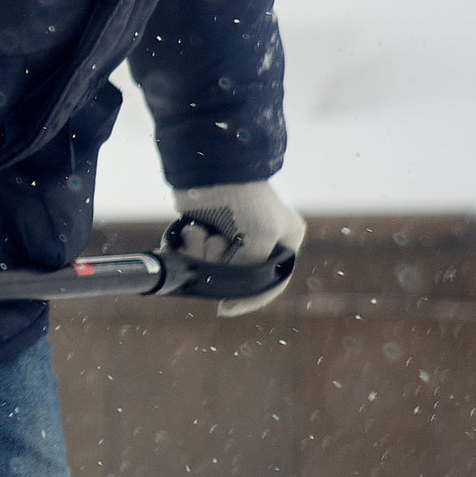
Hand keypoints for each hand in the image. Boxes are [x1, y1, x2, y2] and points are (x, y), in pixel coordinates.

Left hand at [172, 180, 305, 317]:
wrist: (212, 169)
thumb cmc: (245, 200)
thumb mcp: (263, 238)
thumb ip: (252, 268)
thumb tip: (228, 286)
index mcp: (285, 241)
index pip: (272, 283)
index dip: (249, 300)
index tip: (223, 307)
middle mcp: (260, 242)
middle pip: (235, 277)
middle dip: (220, 265)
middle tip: (218, 244)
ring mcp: (232, 236)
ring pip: (212, 267)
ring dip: (203, 253)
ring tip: (205, 231)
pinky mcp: (207, 230)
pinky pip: (194, 254)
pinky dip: (190, 246)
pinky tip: (192, 230)